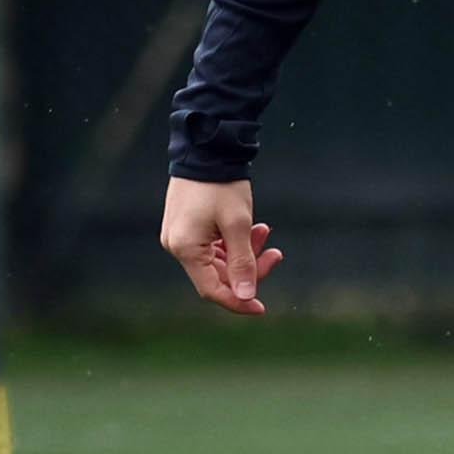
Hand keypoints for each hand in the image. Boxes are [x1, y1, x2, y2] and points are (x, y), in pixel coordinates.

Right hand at [162, 176, 281, 316]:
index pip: (212, 290)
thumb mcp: (238, 224)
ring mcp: (180, 235)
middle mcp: (177, 246)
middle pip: (217, 275)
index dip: (239, 300)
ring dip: (244, 251)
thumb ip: (242, 263)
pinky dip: (233, 241)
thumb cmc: (222, 185)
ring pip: (218, 260)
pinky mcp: (187, 226)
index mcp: (186, 248)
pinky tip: (253, 229)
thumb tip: (247, 296)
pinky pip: (213, 246)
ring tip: (265, 232)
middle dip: (249, 267)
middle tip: (276, 253)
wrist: (207, 147)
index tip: (262, 307)